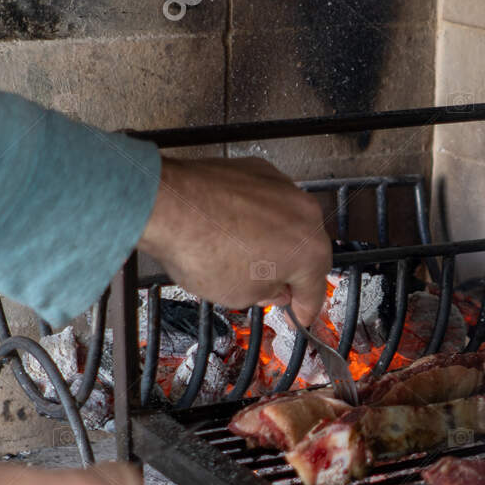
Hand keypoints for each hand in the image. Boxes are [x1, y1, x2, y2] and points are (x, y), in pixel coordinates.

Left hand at [138, 156, 332, 325]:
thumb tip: (271, 288)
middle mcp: (304, 215)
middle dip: (289, 271)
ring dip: (272, 240)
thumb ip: (267, 294)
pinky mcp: (258, 171)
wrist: (168, 205)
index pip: (316, 290)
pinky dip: (254, 216)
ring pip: (287, 222)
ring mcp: (283, 188)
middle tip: (269, 287)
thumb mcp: (240, 296)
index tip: (298, 314)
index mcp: (310, 252)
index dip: (304, 309)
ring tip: (241, 255)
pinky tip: (231, 228)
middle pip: (305, 251)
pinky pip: (265, 200)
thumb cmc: (201, 248)